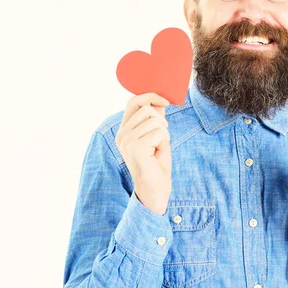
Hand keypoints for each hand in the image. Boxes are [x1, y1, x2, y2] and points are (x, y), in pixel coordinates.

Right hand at [115, 92, 171, 214]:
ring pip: (156, 121)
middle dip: (161, 123)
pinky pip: (160, 132)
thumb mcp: (157, 136)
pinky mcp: (136, 148)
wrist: (155, 190)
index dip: (150, 96)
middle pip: (148, 110)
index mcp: (124, 131)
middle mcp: (122, 135)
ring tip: (157, 150)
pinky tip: (156, 155)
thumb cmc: (156, 164)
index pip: (133, 102)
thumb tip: (159, 101)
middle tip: (159, 141)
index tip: (165, 101)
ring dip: (164, 135)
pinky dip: (164, 142)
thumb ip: (155, 119)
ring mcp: (127, 141)